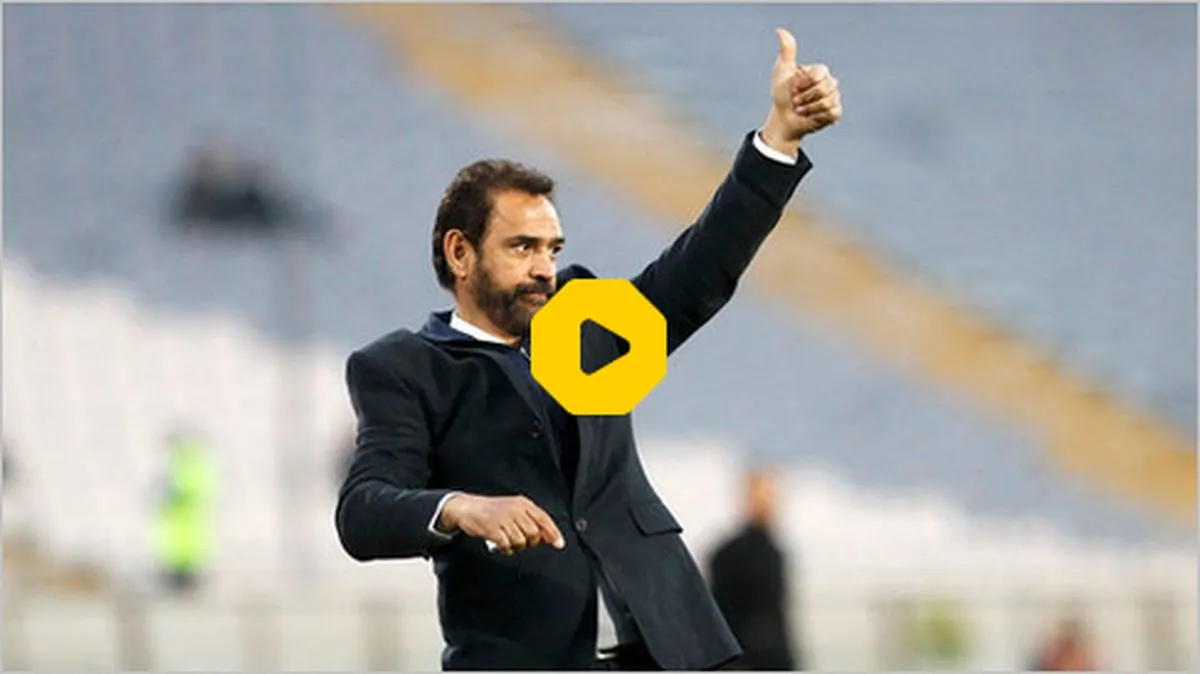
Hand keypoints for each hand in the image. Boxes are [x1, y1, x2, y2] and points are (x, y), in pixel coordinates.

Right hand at [438, 493, 565, 554]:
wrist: (467, 507)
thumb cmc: (491, 511)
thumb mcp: (513, 509)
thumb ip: (530, 520)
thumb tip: (546, 537)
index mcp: (523, 503)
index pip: (544, 519)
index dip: (553, 533)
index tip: (559, 544)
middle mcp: (515, 509)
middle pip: (534, 533)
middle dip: (530, 542)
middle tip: (521, 541)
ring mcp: (503, 518)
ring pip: (521, 541)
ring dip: (516, 547)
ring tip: (508, 542)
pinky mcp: (492, 528)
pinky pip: (506, 545)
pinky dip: (506, 549)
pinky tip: (501, 546)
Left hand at [761, 28, 842, 153]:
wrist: (783, 118)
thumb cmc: (782, 93)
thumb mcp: (782, 71)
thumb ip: (786, 52)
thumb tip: (780, 31)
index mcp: (820, 71)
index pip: (819, 74)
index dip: (803, 84)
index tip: (793, 87)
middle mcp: (830, 83)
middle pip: (824, 89)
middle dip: (804, 97)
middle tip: (796, 100)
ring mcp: (834, 98)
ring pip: (826, 102)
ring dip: (808, 108)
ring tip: (801, 109)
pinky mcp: (835, 113)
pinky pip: (831, 113)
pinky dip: (816, 117)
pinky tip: (810, 116)